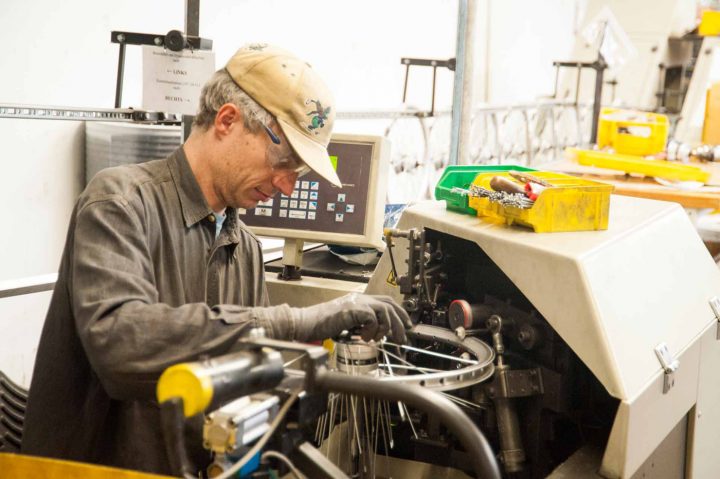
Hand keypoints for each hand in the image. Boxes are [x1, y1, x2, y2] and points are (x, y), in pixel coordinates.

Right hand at [293, 293, 411, 343]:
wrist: (307, 323)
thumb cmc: (323, 325)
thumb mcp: (348, 323)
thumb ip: (362, 323)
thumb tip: (378, 333)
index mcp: (360, 300)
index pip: (386, 301)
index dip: (399, 313)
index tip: (406, 325)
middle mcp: (360, 298)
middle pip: (389, 305)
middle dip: (400, 322)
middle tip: (402, 337)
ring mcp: (357, 302)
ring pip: (384, 311)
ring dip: (385, 328)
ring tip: (376, 339)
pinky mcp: (354, 309)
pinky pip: (373, 319)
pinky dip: (372, 331)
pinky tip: (364, 338)